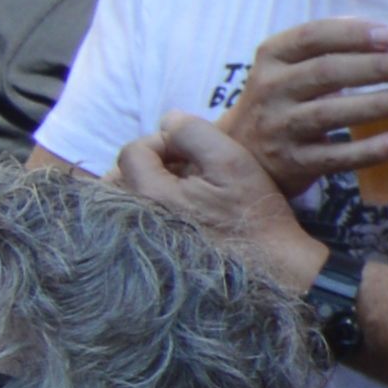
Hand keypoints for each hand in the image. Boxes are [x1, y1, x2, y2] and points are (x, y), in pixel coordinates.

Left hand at [117, 114, 328, 286]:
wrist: (269, 266)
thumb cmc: (252, 214)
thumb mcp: (231, 162)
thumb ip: (194, 133)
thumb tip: (169, 120)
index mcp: (150, 194)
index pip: (132, 152)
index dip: (161, 140)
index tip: (192, 150)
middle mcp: (136, 219)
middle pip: (119, 178)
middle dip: (147, 163)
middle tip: (183, 165)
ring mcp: (143, 240)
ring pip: (125, 201)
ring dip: (146, 184)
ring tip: (181, 186)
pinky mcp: (155, 254)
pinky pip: (137, 222)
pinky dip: (152, 207)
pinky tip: (182, 210)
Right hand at [224, 19, 387, 201]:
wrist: (243, 151)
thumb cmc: (291, 98)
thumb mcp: (309, 69)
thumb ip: (362, 53)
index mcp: (273, 56)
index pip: (312, 36)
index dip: (352, 33)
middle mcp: (270, 89)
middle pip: (325, 73)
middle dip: (374, 67)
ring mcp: (277, 127)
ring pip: (328, 114)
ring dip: (375, 105)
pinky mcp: (291, 163)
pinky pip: (334, 157)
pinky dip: (369, 150)